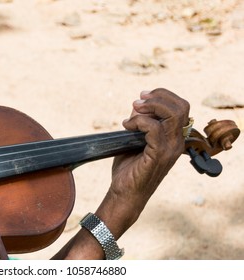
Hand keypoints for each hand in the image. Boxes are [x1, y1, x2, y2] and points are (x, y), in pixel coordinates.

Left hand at [96, 88, 189, 239]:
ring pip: (172, 114)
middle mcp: (177, 142)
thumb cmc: (129, 169)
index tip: (142, 96)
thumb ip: (139, 122)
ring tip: (133, 111)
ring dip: (150, 107)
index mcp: (174, 138)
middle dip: (158, 96)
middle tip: (138, 100)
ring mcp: (170, 149)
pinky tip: (127, 126)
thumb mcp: (134, 139)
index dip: (163, 95)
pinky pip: (155, 128)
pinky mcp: (158, 155)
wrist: (125, 194)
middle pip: (181, 107)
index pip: (181, 107)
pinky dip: (139, 121)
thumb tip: (137, 105)